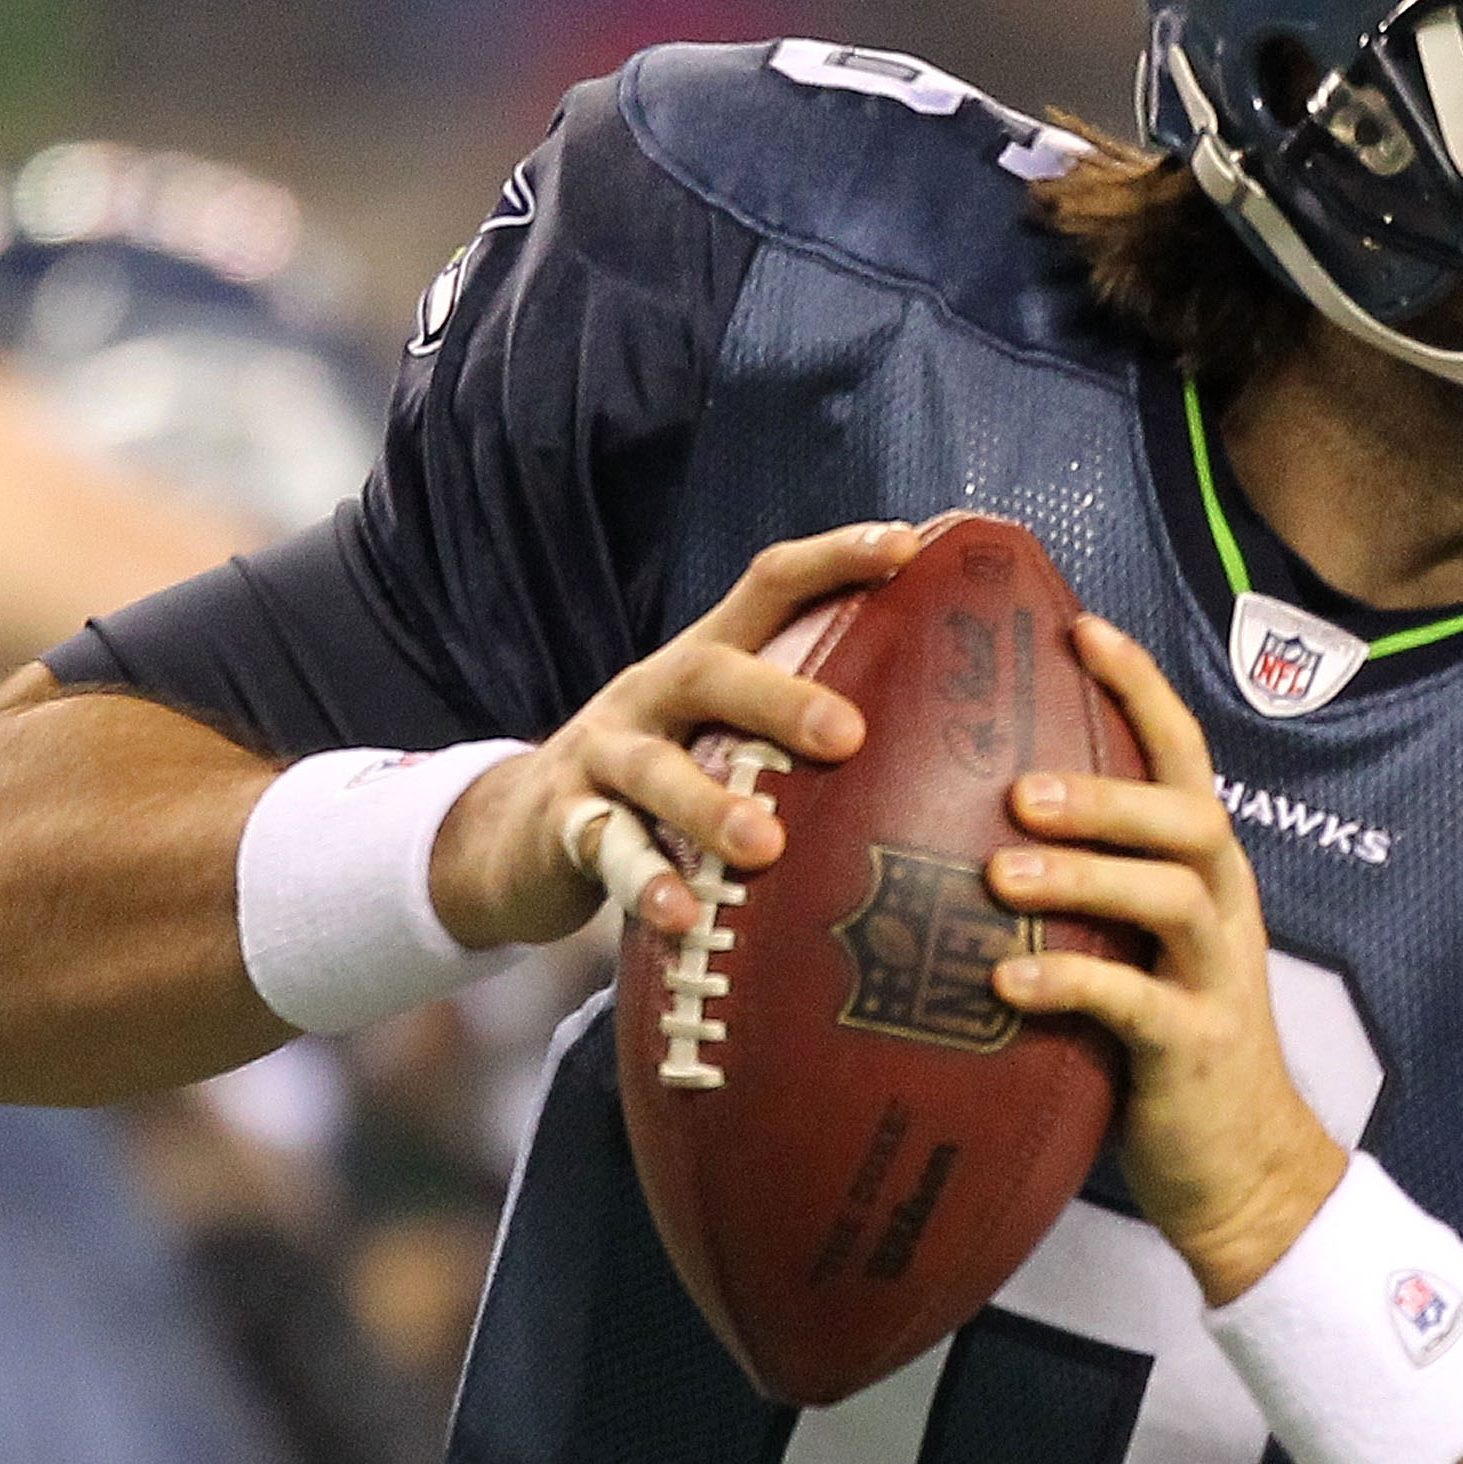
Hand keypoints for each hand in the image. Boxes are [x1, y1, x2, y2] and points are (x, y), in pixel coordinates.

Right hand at [427, 522, 918, 949]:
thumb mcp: (719, 735)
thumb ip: (793, 723)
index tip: (907, 546)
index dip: (833, 558)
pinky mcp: (567, 826)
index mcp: (704, 660)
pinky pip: (609, 853)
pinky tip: (685, 916)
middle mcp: (651, 694)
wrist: (518, 834)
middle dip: (778, 698)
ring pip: (652, 769)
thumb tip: (944, 739)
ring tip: (763, 845)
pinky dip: (648, 884)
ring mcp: (603, 757)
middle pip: (709, 672)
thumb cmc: (663, 783)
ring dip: (708, 804)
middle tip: (848, 736)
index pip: (768, 586)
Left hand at [983, 617, 1349, 1300]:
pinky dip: (1069, 985)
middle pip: (1184, 816)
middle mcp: (1221, 906)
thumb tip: (961, 818)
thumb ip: (1081, 885)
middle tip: (1018, 787)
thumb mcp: (1132, 947)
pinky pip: (1133, 1005)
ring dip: (1084, 876)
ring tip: (1001, 871)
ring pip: (1168, 896)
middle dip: (1104, 791)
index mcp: (1204, 868)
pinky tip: (1005, 983)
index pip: (1182, 755)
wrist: (1243, 1168)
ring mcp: (1215, 977)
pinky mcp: (1196, 1048)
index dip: (1140, 687)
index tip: (1080, 627)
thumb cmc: (1163, 1044)